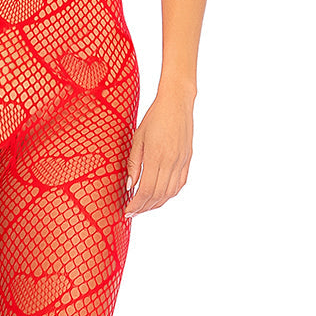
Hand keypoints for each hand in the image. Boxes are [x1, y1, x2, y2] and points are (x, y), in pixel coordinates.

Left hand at [123, 85, 194, 217]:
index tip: (127, 211)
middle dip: (144, 207)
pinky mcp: (187, 160)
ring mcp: (181, 162)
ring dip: (156, 203)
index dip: (136, 204)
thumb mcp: (137, 139)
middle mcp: (171, 162)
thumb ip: (134, 164)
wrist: (177, 103)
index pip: (146, 190)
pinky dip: (169, 194)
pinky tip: (160, 196)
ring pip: (170, 192)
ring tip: (144, 207)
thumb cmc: (154, 118)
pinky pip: (179, 184)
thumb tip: (130, 186)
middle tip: (133, 212)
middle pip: (158, 195)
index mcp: (157, 157)